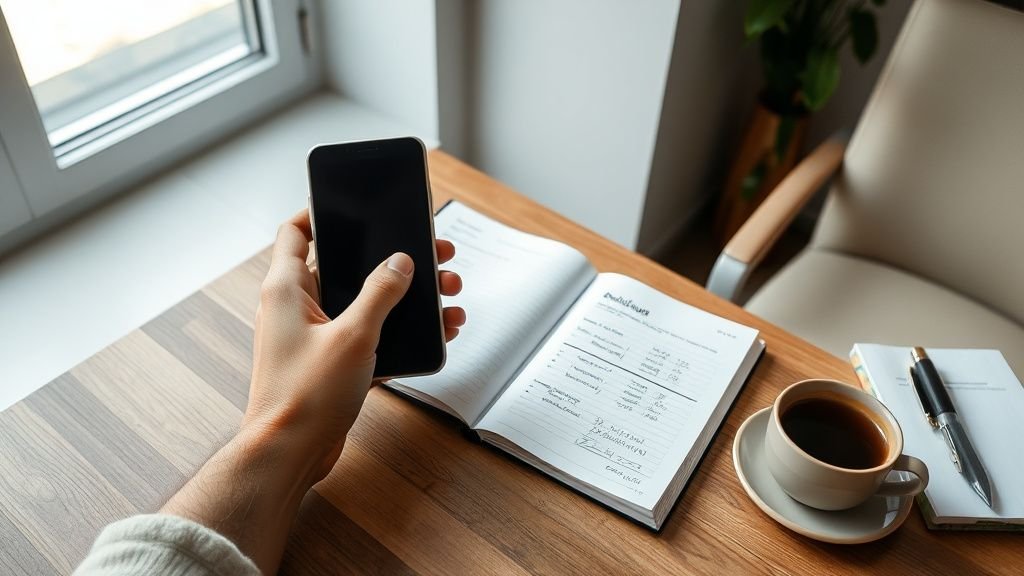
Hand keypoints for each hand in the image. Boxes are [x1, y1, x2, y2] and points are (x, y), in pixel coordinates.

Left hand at [241, 209, 464, 482]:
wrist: (291, 455)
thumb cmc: (305, 396)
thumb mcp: (353, 335)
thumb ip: (380, 293)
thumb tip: (401, 261)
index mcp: (288, 288)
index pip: (297, 230)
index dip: (321, 211)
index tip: (356, 204)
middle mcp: (297, 307)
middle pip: (346, 265)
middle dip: (392, 258)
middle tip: (431, 252)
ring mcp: (314, 336)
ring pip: (364, 301)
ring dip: (404, 297)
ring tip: (446, 293)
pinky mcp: (330, 362)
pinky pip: (370, 334)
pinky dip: (399, 330)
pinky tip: (435, 331)